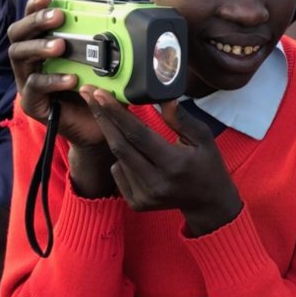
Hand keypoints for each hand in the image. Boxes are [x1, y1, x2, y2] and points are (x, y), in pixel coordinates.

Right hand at [7, 0, 107, 148]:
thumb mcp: (104, 63)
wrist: (100, 127)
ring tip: (60, 45)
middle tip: (57, 16)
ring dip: (40, 47)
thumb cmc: (98, 90)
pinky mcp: (32, 104)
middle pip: (18, 35)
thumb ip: (105, 44)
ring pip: (20, 57)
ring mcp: (27, 82)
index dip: (35, 6)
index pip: (32, 21)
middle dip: (36, 21)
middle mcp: (30, 62)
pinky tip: (70, 78)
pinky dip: (52, 81)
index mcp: (43, 47)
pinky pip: (34, 88)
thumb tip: (122, 20)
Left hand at [83, 90, 242, 235]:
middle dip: (102, 118)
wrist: (207, 202)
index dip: (117, 113)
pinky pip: (118, 172)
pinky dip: (122, 157)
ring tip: (116, 120)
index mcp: (174, 164)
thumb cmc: (207, 164)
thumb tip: (164, 99)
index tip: (100, 93)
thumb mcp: (203, 138)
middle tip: (88, 95)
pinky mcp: (136, 203)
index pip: (138, 135)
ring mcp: (144, 195)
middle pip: (120, 146)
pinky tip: (136, 153)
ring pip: (118, 158)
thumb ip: (182, 120)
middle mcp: (156, 183)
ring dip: (115, 136)